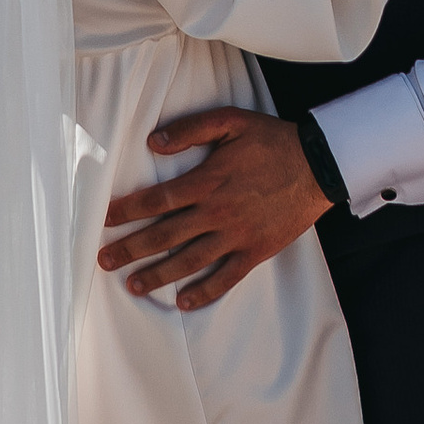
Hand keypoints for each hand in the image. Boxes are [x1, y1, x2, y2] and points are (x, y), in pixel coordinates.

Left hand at [96, 107, 327, 307]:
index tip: (104, 221)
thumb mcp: (231, 121)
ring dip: (158, 275)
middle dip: (131, 249)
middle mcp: (217, 213)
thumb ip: (190, 129)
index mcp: (207, 181)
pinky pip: (226, 278)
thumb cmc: (272, 140)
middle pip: (165, 235)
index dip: (127, 211)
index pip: (157, 200)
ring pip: (189, 261)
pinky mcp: (255, 251)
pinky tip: (183, 302)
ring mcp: (236, 235)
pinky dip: (204, 292)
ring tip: (132, 285)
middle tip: (103, 261)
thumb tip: (151, 142)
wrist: (319, 165)